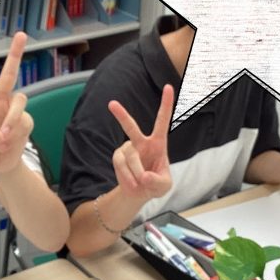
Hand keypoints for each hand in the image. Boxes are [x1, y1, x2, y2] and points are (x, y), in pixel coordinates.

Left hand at [0, 31, 33, 175]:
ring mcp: (12, 110)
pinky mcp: (25, 121)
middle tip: (21, 34)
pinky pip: (23, 121)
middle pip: (8, 74)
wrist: (1, 166)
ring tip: (4, 136)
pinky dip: (15, 133)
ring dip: (12, 117)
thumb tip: (0, 134)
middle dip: (15, 54)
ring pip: (19, 99)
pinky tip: (8, 143)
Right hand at [107, 85, 173, 201]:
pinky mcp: (117, 157)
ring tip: (140, 184)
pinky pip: (122, 166)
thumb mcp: (164, 186)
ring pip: (131, 158)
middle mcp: (141, 142)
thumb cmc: (154, 184)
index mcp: (158, 143)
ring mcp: (127, 148)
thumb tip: (144, 176)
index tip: (168, 87)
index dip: (166, 104)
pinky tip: (132, 183)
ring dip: (137, 174)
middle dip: (121, 115)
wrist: (137, 193)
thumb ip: (157, 182)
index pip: (162, 120)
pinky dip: (128, 178)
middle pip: (131, 127)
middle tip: (112, 104)